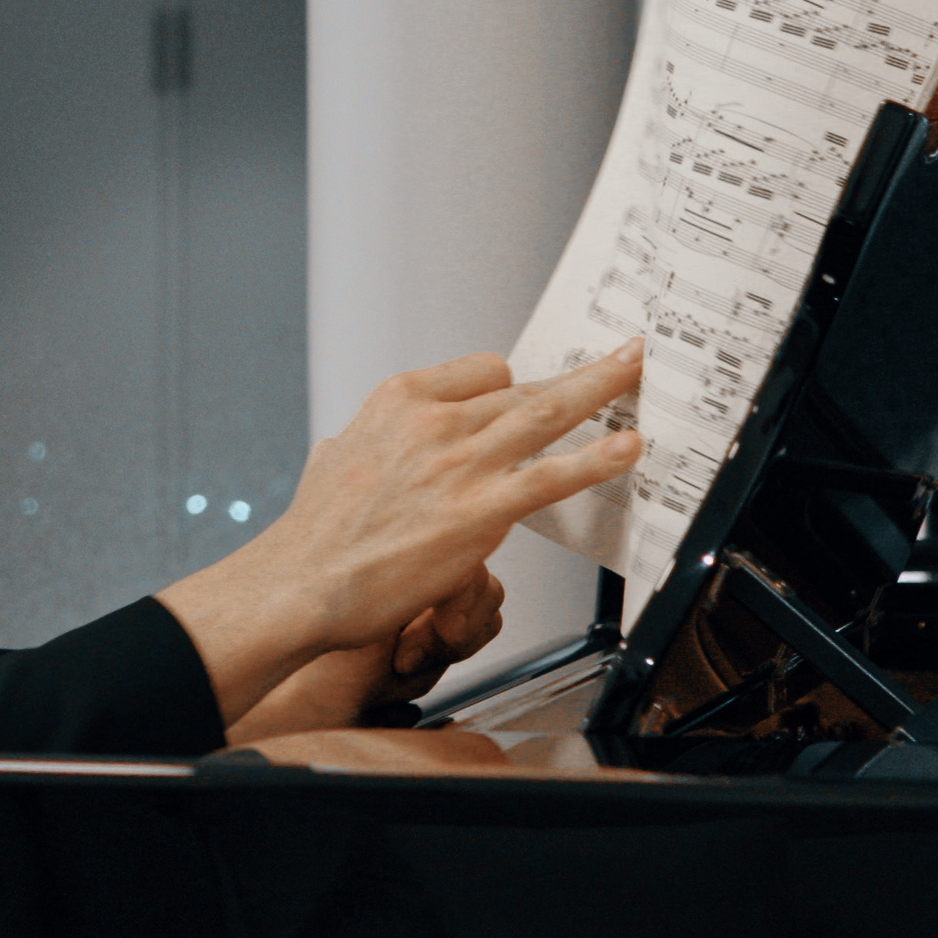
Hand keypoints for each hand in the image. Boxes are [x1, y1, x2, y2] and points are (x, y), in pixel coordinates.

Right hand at [152, 340, 641, 724]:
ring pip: (547, 413)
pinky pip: (553, 475)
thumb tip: (375, 442)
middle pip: (524, 386)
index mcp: (398, 400)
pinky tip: (627, 449)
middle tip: (620, 354)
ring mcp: (461, 463)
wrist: (303, 582)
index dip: (515, 383)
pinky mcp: (481, 511)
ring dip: (601, 389)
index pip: (481, 370)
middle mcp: (434, 421)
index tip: (536, 389)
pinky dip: (597, 458)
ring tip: (634, 372)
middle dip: (579, 373)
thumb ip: (370, 440)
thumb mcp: (337, 456)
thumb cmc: (317, 533)